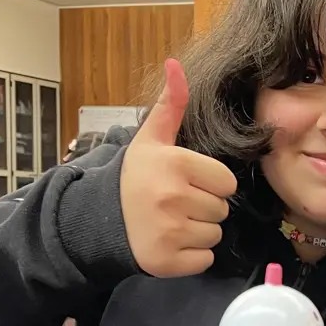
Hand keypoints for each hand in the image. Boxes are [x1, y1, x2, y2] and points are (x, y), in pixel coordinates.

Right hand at [120, 58, 236, 276]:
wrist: (99, 220)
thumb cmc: (134, 177)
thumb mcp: (151, 139)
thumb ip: (170, 104)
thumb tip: (176, 64)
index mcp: (175, 164)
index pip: (226, 182)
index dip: (210, 183)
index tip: (185, 183)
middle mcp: (172, 197)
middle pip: (222, 209)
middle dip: (204, 207)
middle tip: (175, 204)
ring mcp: (170, 231)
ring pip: (215, 234)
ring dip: (198, 231)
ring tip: (171, 222)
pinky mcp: (167, 261)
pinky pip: (204, 260)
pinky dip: (191, 256)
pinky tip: (169, 242)